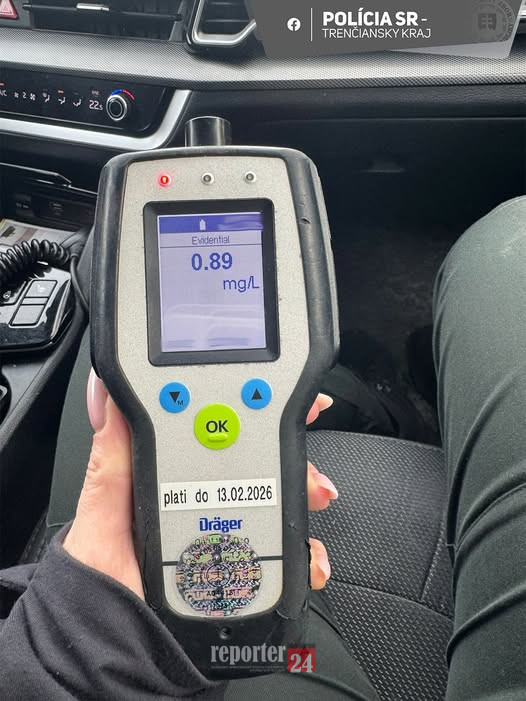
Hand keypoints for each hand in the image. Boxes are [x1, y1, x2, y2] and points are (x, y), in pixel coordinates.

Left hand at [63, 371, 337, 597]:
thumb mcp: (100, 522)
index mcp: (167, 476)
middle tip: (309, 471)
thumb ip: (109, 461)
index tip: (285, 395)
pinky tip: (308, 559)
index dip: (252, 405)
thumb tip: (108, 395)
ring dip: (305, 500)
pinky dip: (305, 551)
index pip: (214, 427)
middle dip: (294, 457)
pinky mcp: (239, 566)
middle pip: (259, 461)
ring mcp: (222, 532)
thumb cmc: (99, 590)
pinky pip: (284, 551)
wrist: (115, 659)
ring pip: (278, 501)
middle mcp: (199, 499)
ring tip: (312, 509)